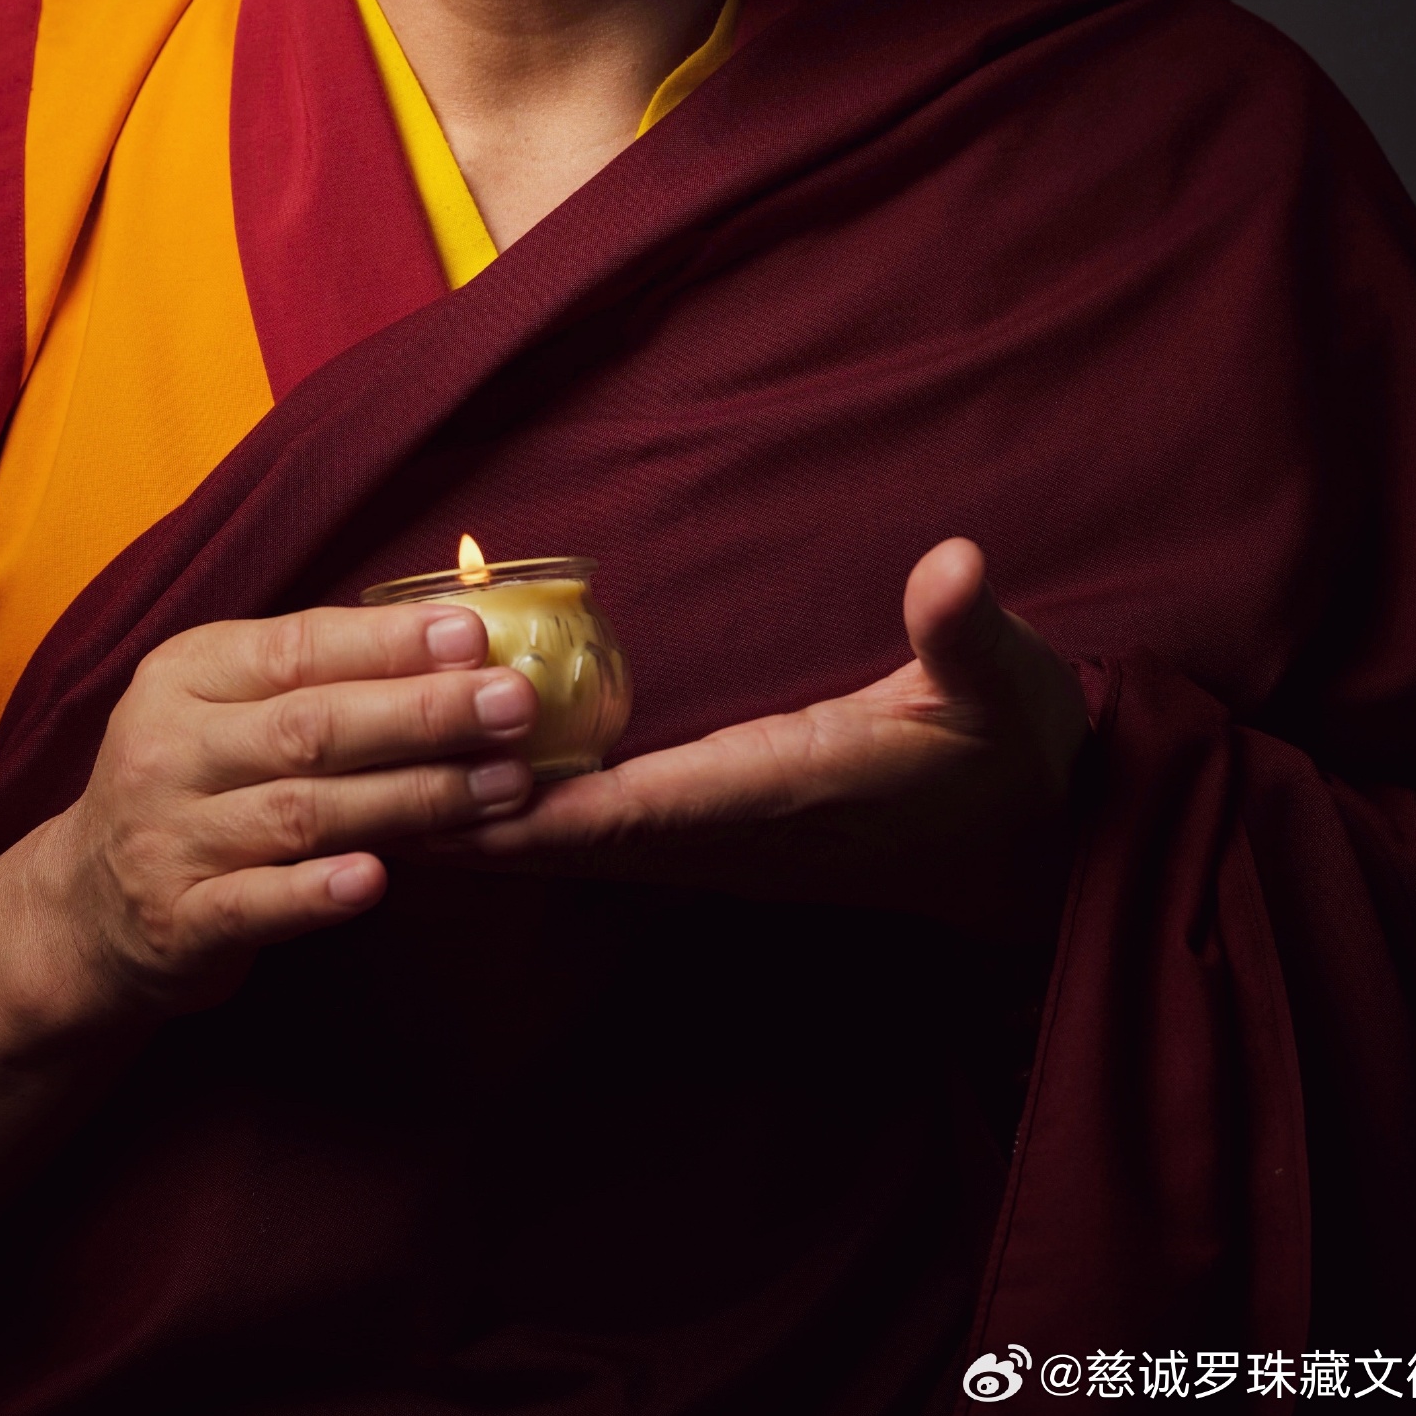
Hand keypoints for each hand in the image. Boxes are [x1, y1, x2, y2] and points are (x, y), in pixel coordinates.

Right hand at [39, 605, 540, 1015]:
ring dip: (412, 798)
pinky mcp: (178, 921)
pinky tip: (378, 881)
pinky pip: (256, 904)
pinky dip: (316, 893)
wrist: (84, 907)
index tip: (474, 635)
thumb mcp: (223, 706)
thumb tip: (453, 638)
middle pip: (312, 726)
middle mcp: (169, 748)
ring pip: (304, 812)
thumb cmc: (191, 783)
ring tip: (501, 786)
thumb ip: (314, 675)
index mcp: (185, 675)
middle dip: (424, 712)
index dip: (389, 642)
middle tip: (514, 704)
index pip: (298, 647)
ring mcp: (169, 837)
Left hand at [438, 540, 1089, 944]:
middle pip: (581, 839)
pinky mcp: (732, 843)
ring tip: (389, 803)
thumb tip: (956, 565)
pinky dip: (541, 827)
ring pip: (587, 847)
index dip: (546, 806)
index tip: (457, 797)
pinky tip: (480, 807)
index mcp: (786, 790)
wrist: (1048, 851)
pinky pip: (615, 840)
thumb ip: (965, 629)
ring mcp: (731, 849)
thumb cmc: (1016, 757)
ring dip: (496, 831)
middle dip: (479, 826)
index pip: (644, 806)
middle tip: (368, 801)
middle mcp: (739, 834)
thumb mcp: (1003, 684)